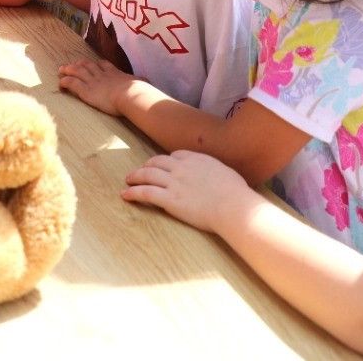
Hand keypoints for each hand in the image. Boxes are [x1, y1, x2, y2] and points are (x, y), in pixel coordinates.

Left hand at [57, 57, 136, 116]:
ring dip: (67, 70)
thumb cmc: (137, 91)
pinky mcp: (86, 90)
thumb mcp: (141, 83)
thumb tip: (148, 83)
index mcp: (114, 72)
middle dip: (78, 64)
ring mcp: (92, 81)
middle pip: (86, 65)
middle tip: (71, 65)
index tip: (91, 64)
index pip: (102, 64)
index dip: (95, 64)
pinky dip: (64, 82)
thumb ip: (142, 82)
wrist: (130, 95)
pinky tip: (60, 84)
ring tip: (61, 70)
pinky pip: (72, 83)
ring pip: (76, 71)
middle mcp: (101, 74)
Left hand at [121, 150, 255, 234]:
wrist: (233, 206)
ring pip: (148, 175)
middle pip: (158, 162)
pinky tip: (125, 195)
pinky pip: (146, 193)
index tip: (164, 165)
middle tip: (140, 170)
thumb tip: (218, 176)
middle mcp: (182, 167)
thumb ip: (216, 171)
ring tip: (128, 179)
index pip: (176, 155)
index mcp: (197, 159)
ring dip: (135, 176)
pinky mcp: (169, 199)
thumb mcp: (227, 173)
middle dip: (147, 165)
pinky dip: (133, 193)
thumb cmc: (237, 193)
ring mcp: (174, 182)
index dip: (168, 160)